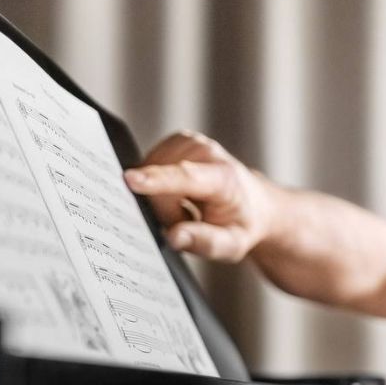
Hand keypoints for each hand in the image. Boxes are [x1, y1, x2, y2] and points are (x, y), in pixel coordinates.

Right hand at [124, 130, 278, 261]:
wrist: (254, 203)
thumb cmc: (241, 224)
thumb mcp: (233, 244)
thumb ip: (205, 242)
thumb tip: (173, 237)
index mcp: (224, 177)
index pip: (185, 177)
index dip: (156, 180)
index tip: (131, 180)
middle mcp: (205, 151)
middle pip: (160, 184)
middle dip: (166, 211)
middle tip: (191, 221)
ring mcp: (188, 142)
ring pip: (150, 176)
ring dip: (162, 200)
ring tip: (188, 207)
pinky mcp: (176, 141)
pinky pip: (149, 168)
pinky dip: (160, 186)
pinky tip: (180, 193)